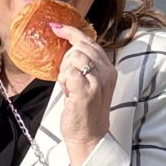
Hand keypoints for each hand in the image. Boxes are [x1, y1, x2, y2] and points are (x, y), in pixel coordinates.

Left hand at [50, 20, 115, 165]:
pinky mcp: (86, 92)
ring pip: (73, 57)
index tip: (57, 27)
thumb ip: (86, 65)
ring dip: (64, 71)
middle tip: (66, 78)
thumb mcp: (92, 83)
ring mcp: (97, 82)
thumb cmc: (86, 111)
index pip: (90, 41)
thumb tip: (69, 46)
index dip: (72, 31)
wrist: (89, 137)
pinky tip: (67, 92)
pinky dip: (63, 81)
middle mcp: (107, 73)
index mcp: (109, 69)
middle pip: (80, 47)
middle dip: (66, 59)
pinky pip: (68, 72)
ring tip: (69, 87)